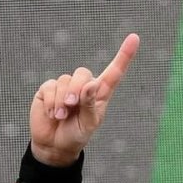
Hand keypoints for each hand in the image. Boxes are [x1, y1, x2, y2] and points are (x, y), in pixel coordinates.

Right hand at [29, 33, 140, 166]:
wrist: (54, 144)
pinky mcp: (48, 89)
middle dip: (77, 89)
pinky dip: (52, 102)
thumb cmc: (77, 134)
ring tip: (62, 116)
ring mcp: (65, 86)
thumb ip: (90, 104)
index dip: (124, 55)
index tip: (134, 38)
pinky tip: (53, 114)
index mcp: (100, 94)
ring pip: (65, 80)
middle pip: (83, 73)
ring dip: (62, 100)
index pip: (114, 72)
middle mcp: (84, 86)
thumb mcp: (88, 124)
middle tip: (72, 106)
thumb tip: (92, 84)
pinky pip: (50, 86)